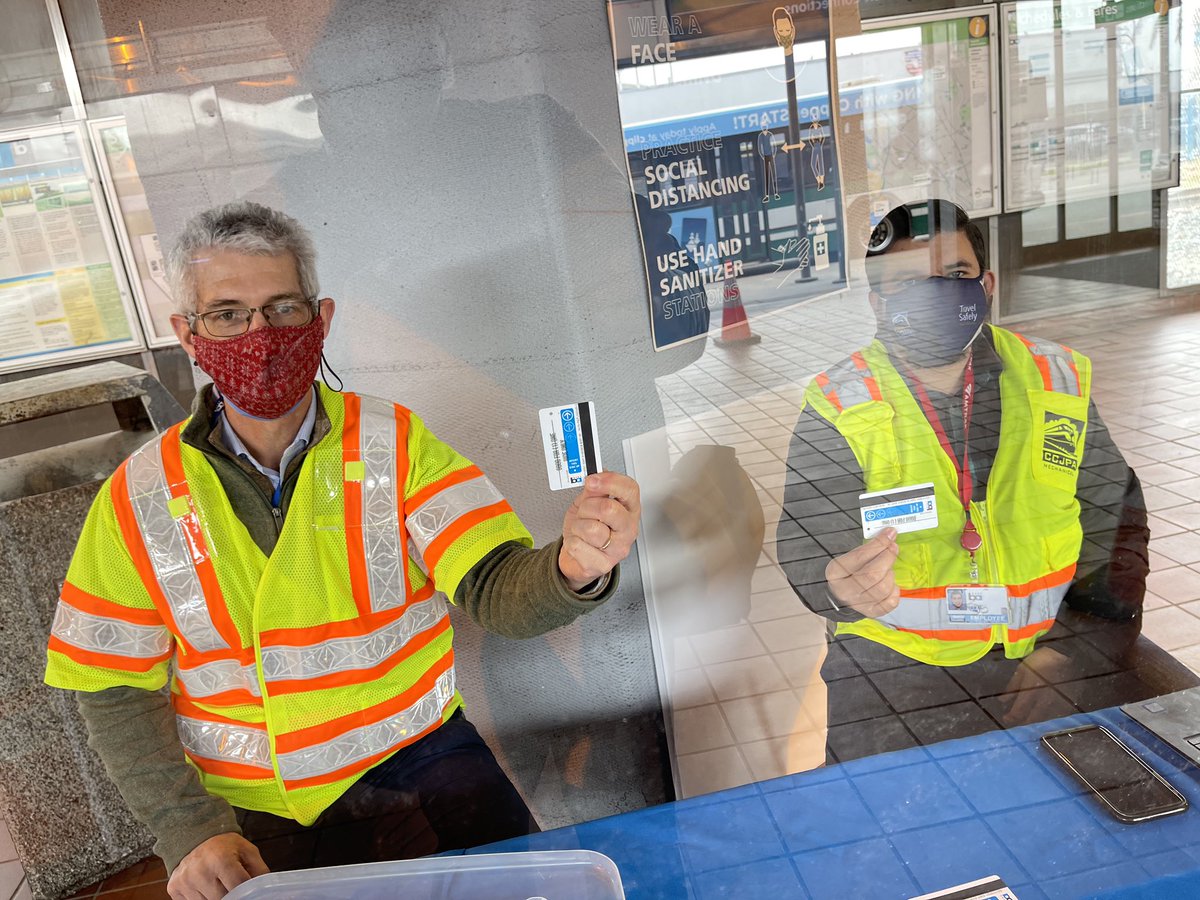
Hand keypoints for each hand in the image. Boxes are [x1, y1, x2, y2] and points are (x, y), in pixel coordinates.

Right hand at [167, 832, 268, 899]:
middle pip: (223, 899)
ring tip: (217, 883)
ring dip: (215, 897)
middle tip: (231, 884)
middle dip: (231, 894)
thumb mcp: (247, 850)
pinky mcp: (174, 889)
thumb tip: (266, 890)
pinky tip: (204, 886)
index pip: (239, 888)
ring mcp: (185, 882)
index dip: (247, 891)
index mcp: (221, 859)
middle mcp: (200, 872)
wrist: (194, 835)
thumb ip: (259, 870)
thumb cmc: (224, 845)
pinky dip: (201, 898)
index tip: (249, 890)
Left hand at [559, 472, 640, 591]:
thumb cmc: (586, 527)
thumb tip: (594, 478)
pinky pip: (578, 546)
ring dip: (577, 526)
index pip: (630, 489)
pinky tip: (579, 544)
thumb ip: (593, 490)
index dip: (609, 481)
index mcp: (629, 509)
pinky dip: (571, 542)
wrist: (576, 556)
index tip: (592, 481)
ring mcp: (618, 549)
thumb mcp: (589, 502)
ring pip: (590, 528)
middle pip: (608, 508)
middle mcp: (628, 529)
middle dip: (587, 507)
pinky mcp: (603, 565)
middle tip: (584, 512)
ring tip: (581, 530)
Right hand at [826, 528, 900, 617]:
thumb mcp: (849, 558)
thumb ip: (868, 548)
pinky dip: (894, 590)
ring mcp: (859, 604)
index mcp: (835, 573)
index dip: (878, 544)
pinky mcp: (871, 612)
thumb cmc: (847, 572)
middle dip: (888, 558)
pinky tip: (889, 584)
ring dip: (890, 574)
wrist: (840, 595)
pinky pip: (891, 602)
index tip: (890, 534)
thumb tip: (890, 535)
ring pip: (883, 588)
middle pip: (873, 575)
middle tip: (893, 548)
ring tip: (887, 568)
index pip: (860, 557)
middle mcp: (845, 591)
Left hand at [999, 647, 1067, 725]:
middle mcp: (1044, 702)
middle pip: (1032, 720)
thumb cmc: (1040, 661)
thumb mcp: (1022, 671)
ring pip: (1044, 720)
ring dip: (1035, 721)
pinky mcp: (1068, 703)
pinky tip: (1044, 713)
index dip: (1011, 718)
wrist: (1065, 656)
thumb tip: (1002, 701)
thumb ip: (1012, 687)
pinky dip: (1048, 716)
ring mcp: (1057, 704)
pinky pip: (1056, 715)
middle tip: (1017, 720)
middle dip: (1022, 722)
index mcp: (1030, 693)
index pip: (1019, 712)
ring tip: (1029, 717)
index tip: (1006, 718)